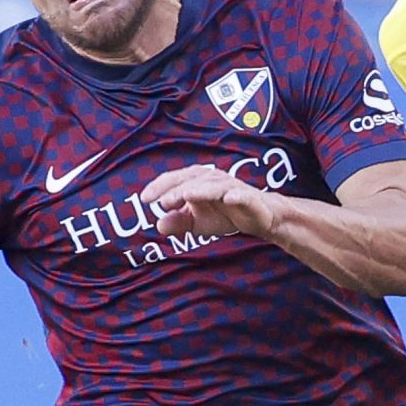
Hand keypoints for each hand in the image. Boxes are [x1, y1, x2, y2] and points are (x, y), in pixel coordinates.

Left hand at [141, 165, 279, 242]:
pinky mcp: (250, 198)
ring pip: (214, 185)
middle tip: (163, 201)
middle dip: (177, 189)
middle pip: (193, 179)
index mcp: (199, 182)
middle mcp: (214, 180)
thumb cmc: (227, 214)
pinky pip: (242, 195)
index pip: (177, 180)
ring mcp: (232, 188)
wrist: (260, 218)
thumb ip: (179, 222)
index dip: (160, 187)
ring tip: (187, 196)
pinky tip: (228, 199)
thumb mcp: (198, 223)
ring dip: (200, 189)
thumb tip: (158, 225)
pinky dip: (236, 195)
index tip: (145, 199)